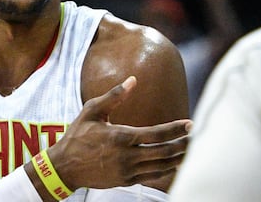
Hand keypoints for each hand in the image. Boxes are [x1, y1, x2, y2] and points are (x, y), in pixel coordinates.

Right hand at [46, 76, 191, 189]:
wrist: (64, 167)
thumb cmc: (77, 135)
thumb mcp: (92, 111)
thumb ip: (114, 95)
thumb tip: (133, 80)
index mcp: (121, 137)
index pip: (157, 134)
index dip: (176, 129)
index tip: (190, 124)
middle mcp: (127, 156)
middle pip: (164, 152)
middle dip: (183, 145)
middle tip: (197, 137)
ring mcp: (127, 171)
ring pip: (161, 166)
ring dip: (179, 158)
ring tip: (192, 149)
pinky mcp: (126, 181)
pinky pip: (152, 176)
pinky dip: (167, 170)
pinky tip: (176, 163)